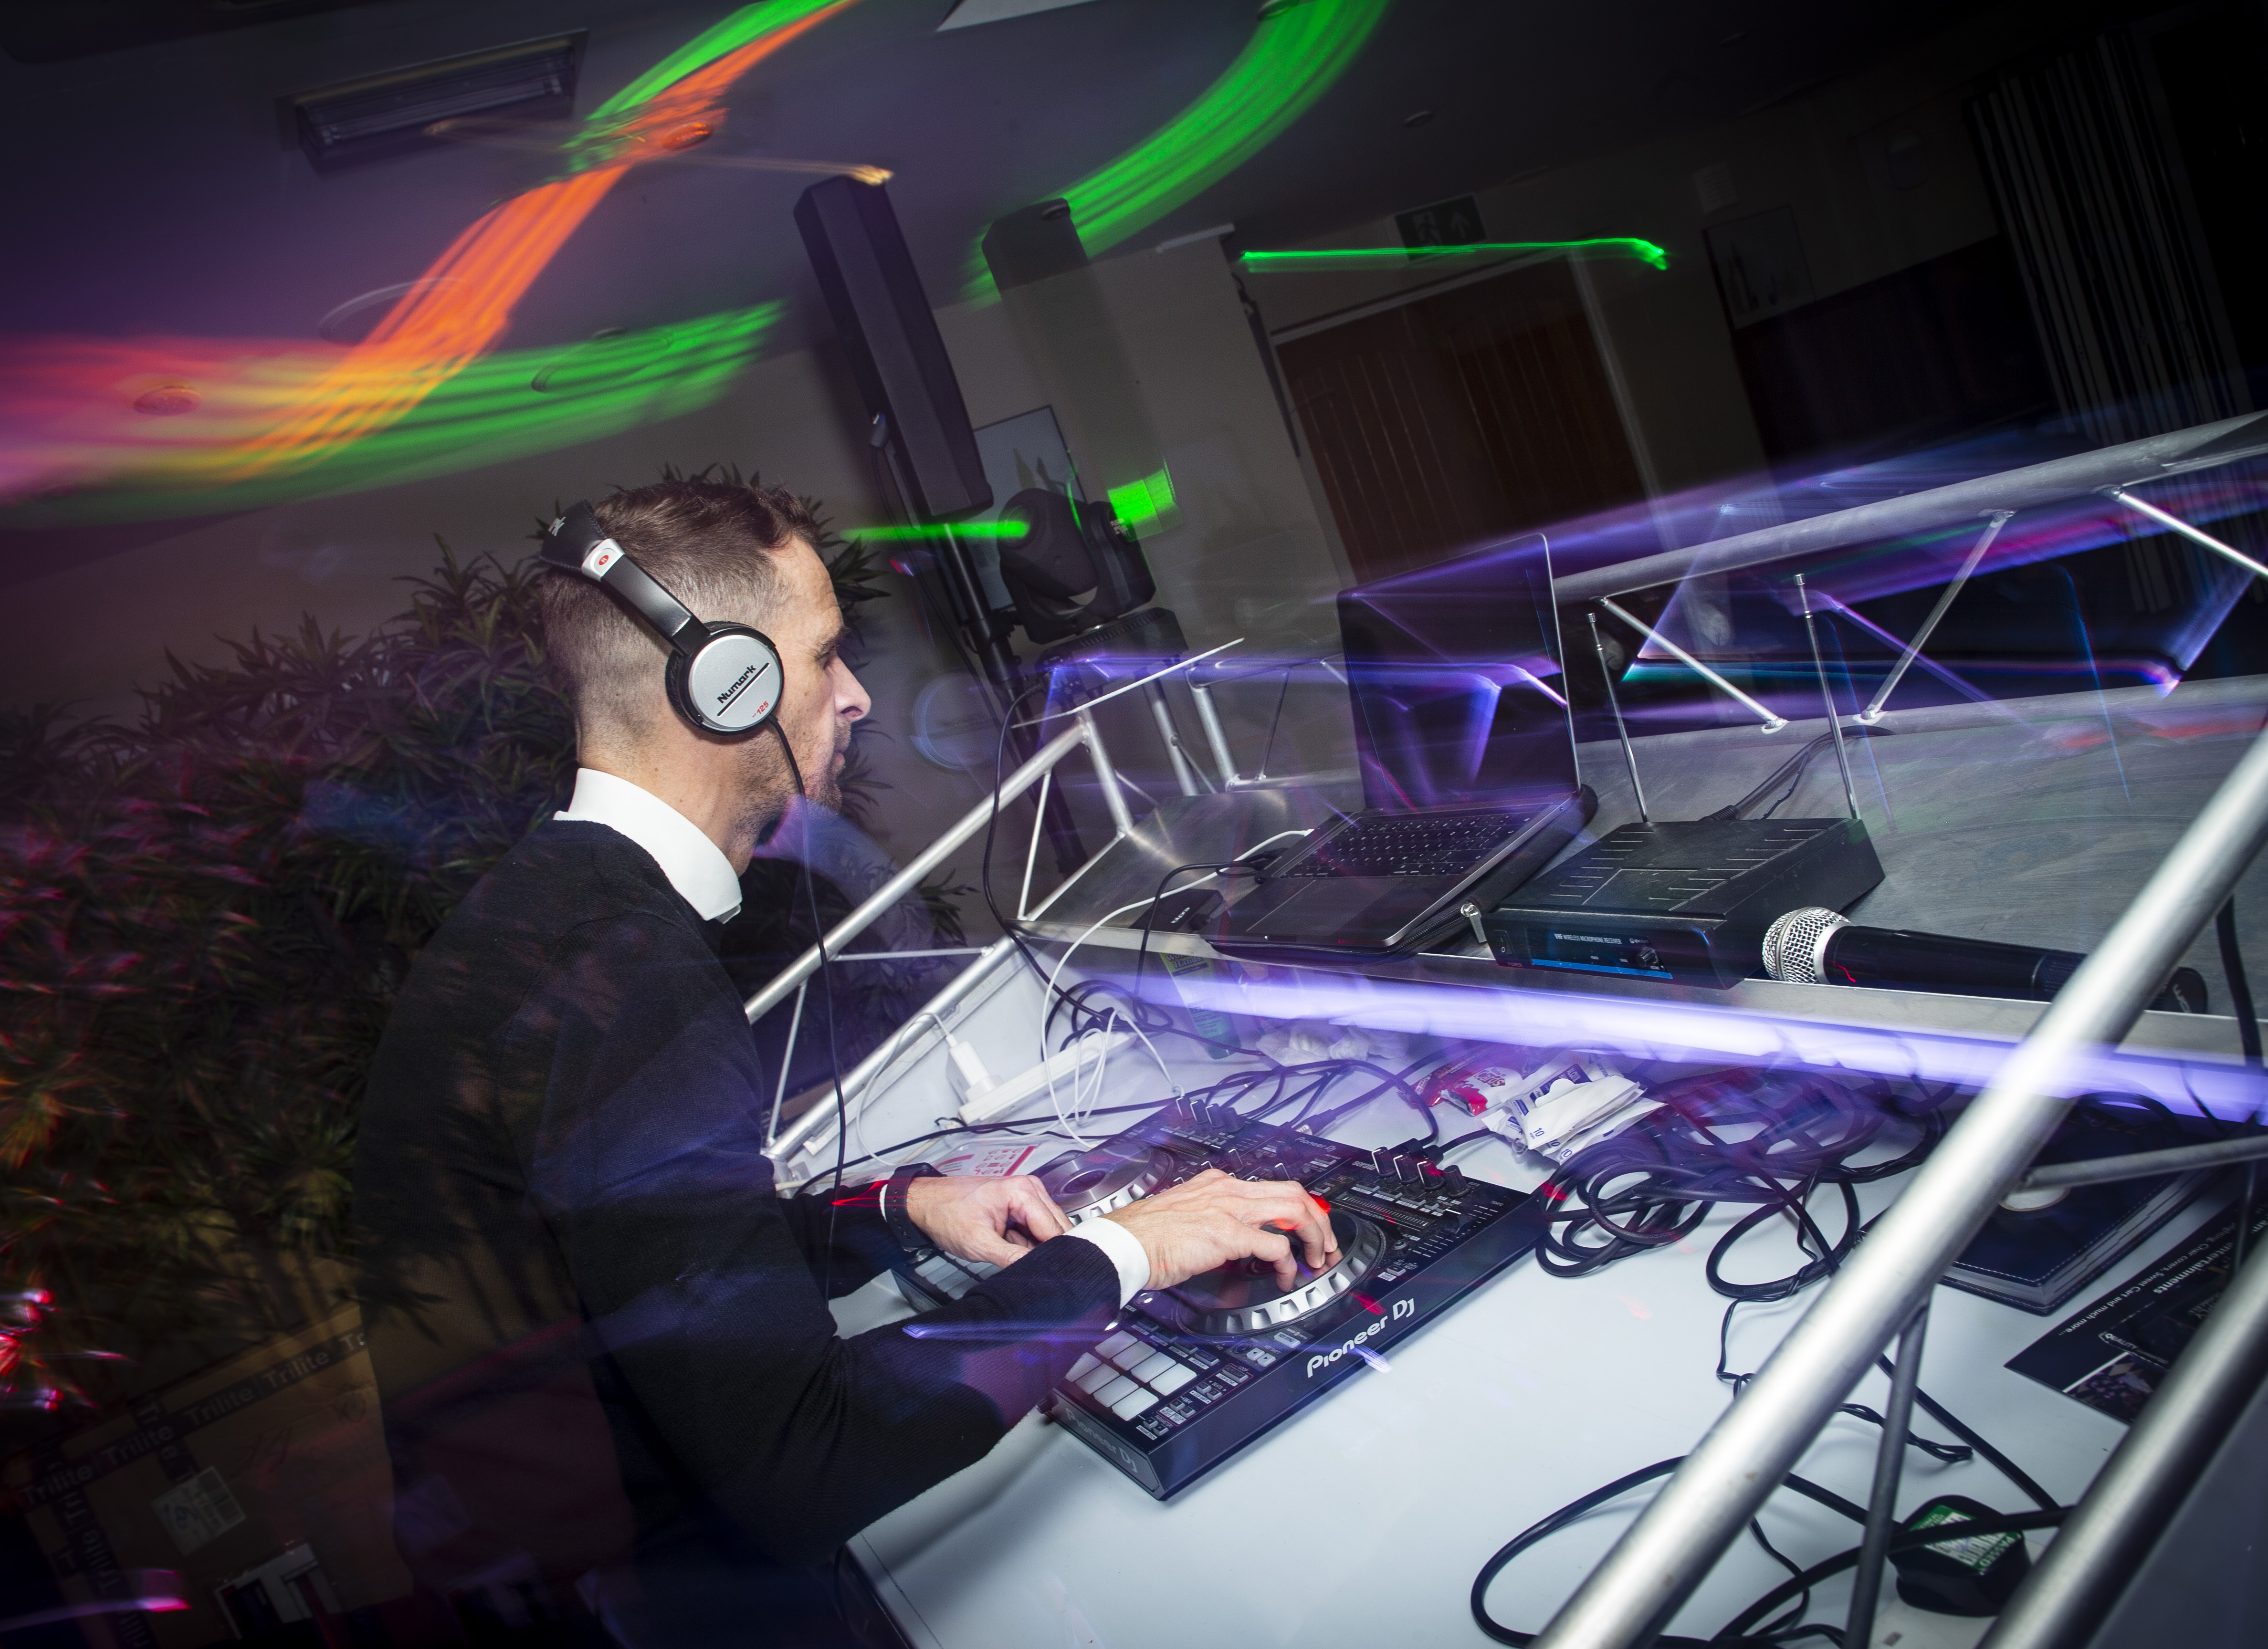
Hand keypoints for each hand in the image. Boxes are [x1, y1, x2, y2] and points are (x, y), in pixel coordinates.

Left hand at [902, 1174, 1070, 1267]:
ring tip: (1007, 1248)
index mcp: (1023, 1192)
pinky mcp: (1020, 1206)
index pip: (1055, 1230)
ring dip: (1034, 1247)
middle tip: (1021, 1261)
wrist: (927, 1204)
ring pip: (1047, 1231)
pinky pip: (1035, 1229)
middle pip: (1056, 1229)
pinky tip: (1008, 1244)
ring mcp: (1026, 1196)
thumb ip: (1012, 1258)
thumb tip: (1038, 1270)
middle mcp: (1029, 1189)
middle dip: (1044, 1250)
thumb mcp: (979, 1243)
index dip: (1054, 1254)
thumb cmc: (945, 1214)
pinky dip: (1025, 1242)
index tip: (1052, 1273)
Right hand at [1103, 1169, 1338, 1291]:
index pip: (1273, 1187)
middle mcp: (1228, 1189)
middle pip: (1295, 1193)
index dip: (1300, 1209)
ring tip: (1317, 1260)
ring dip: (1315, 1237)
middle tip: (1326, 1246)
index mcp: (1217, 1184)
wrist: (1122, 1244)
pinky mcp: (1228, 1234)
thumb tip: (1235, 1241)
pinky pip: (1276, 1246)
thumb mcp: (1186, 1216)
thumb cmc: (1144, 1236)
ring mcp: (1230, 1209)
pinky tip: (1286, 1276)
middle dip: (1320, 1221)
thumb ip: (1213, 1220)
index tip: (1308, 1228)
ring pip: (1295, 1210)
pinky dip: (1289, 1263)